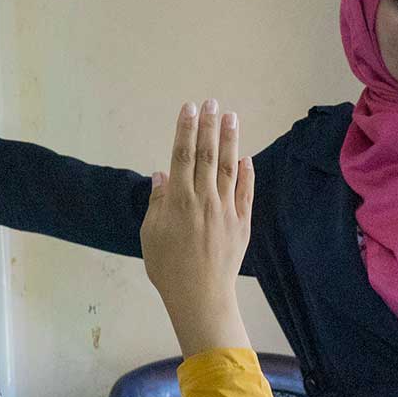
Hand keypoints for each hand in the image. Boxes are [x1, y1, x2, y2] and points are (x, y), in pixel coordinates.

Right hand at [141, 100, 252, 355]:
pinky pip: (246, 192)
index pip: (182, 155)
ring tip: (231, 117)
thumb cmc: (167, 266)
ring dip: (230, 140)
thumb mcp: (150, 234)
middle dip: (208, 126)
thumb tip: (162, 173)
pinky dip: (247, 173)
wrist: (200, 294)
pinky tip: (246, 157)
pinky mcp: (242, 222)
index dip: (185, 129)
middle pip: (207, 154)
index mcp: (178, 199)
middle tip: (211, 102)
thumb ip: (158, 201)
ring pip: (230, 167)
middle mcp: (204, 198)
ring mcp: (226, 209)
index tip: (188, 108)